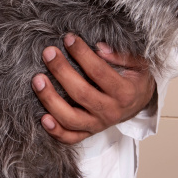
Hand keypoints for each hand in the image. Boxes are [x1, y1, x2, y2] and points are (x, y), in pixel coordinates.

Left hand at [32, 33, 155, 143]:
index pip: (99, 72)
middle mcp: (111, 112)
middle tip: (48, 53)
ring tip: (37, 80)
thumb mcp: (138, 64)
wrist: (139, 102)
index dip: (82, 54)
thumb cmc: (135, 79)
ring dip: (51, 100)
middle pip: (81, 94)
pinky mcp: (88, 133)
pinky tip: (43, 117)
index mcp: (124, 93)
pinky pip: (70, 137)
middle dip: (62, 71)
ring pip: (70, 119)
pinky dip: (55, 131)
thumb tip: (100, 47)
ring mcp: (98, 125)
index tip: (68, 39)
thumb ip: (122, 55)